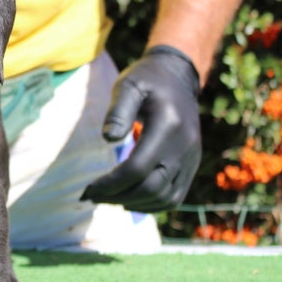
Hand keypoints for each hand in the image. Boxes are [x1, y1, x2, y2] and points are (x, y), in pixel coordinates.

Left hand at [81, 46, 201, 211]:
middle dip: (118, 197)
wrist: (178, 77)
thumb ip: (118, 111)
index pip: (138, 168)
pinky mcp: (193, 164)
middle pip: (152, 188)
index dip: (111, 185)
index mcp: (168, 126)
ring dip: (135, 204)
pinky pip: (176, 197)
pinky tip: (130, 200)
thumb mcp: (127, 86)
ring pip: (165, 198)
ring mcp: (192, 157)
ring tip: (108, 199)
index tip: (88, 189)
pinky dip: (152, 205)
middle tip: (92, 196)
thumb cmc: (147, 80)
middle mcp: (185, 146)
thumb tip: (108, 139)